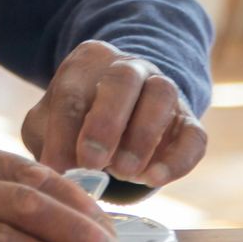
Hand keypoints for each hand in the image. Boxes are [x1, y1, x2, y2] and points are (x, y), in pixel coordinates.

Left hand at [20, 40, 207, 188]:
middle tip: (93, 162)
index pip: (73, 91)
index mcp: (88, 62)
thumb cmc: (75, 122)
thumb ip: (48, 142)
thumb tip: (57, 170)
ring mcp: (163, 90)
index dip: (64, 132)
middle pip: (123, 77)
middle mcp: (129, 68)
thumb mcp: (48, 125)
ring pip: (163, 94)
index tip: (60, 165)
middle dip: (107, 121)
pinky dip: (178, 159)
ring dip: (143, 135)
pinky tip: (154, 179)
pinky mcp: (188, 121)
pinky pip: (194, 135)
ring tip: (124, 173)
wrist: (121, 116)